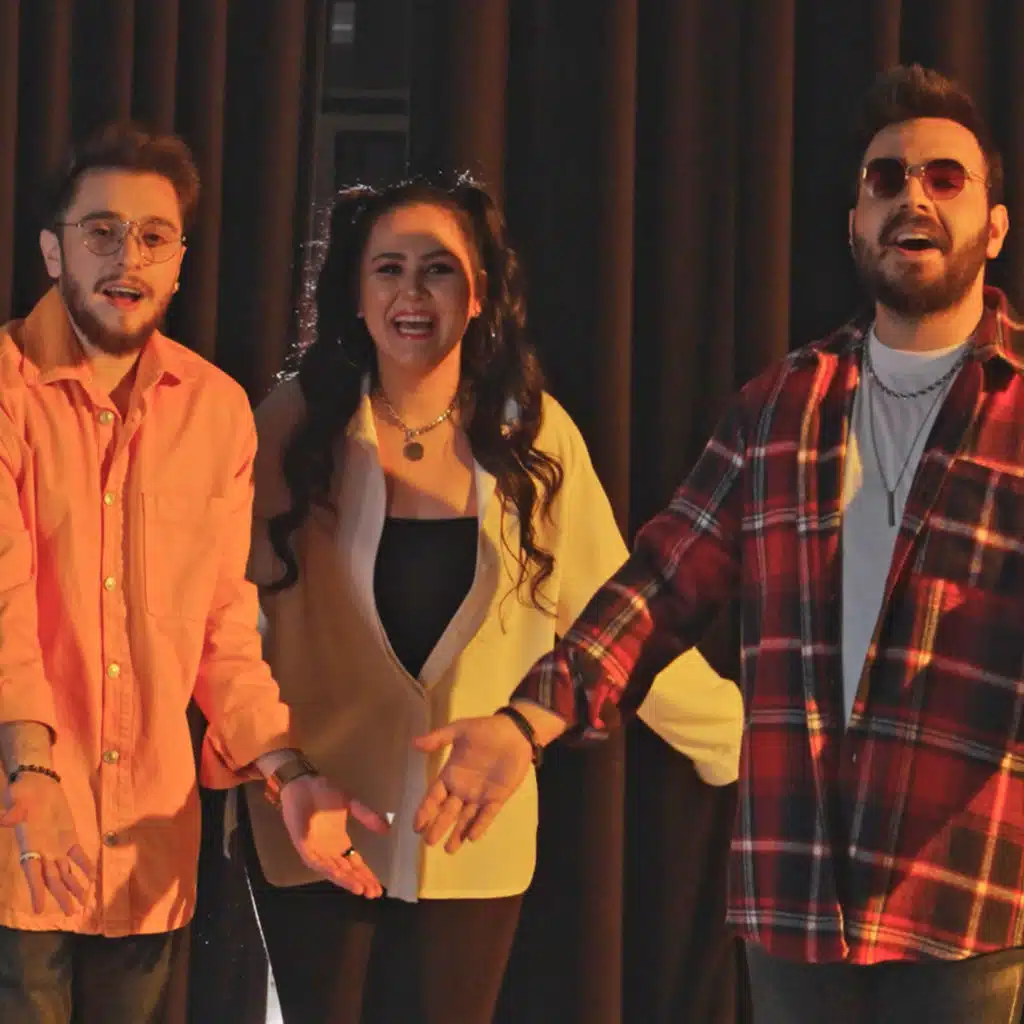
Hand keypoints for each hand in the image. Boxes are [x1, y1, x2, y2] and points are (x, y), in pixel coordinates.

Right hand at [0, 773, 94, 913]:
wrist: (38, 784)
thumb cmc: (24, 792)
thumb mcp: (17, 800)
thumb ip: (14, 812)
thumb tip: (4, 820)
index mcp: (29, 846)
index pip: (32, 873)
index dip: (36, 890)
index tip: (40, 909)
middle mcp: (42, 851)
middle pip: (52, 878)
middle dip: (61, 896)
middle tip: (71, 913)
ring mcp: (56, 847)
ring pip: (66, 872)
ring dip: (74, 886)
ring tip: (83, 903)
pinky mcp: (68, 838)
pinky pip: (78, 855)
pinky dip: (85, 865)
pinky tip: (92, 877)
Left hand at [278, 774, 389, 897]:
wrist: (303, 783)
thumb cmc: (324, 792)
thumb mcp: (351, 804)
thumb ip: (367, 817)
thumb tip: (387, 830)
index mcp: (340, 842)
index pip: (356, 864)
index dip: (367, 875)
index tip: (379, 887)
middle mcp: (329, 850)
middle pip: (347, 871)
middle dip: (360, 882)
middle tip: (374, 893)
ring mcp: (316, 849)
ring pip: (333, 870)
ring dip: (346, 880)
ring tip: (360, 889)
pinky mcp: (303, 845)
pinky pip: (316, 862)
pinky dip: (328, 869)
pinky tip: (340, 875)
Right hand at [412, 715, 532, 853]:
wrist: (515, 732)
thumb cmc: (485, 730)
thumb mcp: (459, 730)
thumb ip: (438, 738)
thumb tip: (414, 743)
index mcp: (451, 774)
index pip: (434, 796)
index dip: (425, 810)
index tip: (416, 826)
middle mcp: (462, 789)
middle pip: (447, 812)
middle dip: (438, 827)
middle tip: (428, 843)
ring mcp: (480, 795)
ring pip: (465, 818)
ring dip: (457, 833)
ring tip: (449, 850)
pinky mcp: (497, 797)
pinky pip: (486, 815)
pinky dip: (479, 826)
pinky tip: (472, 838)